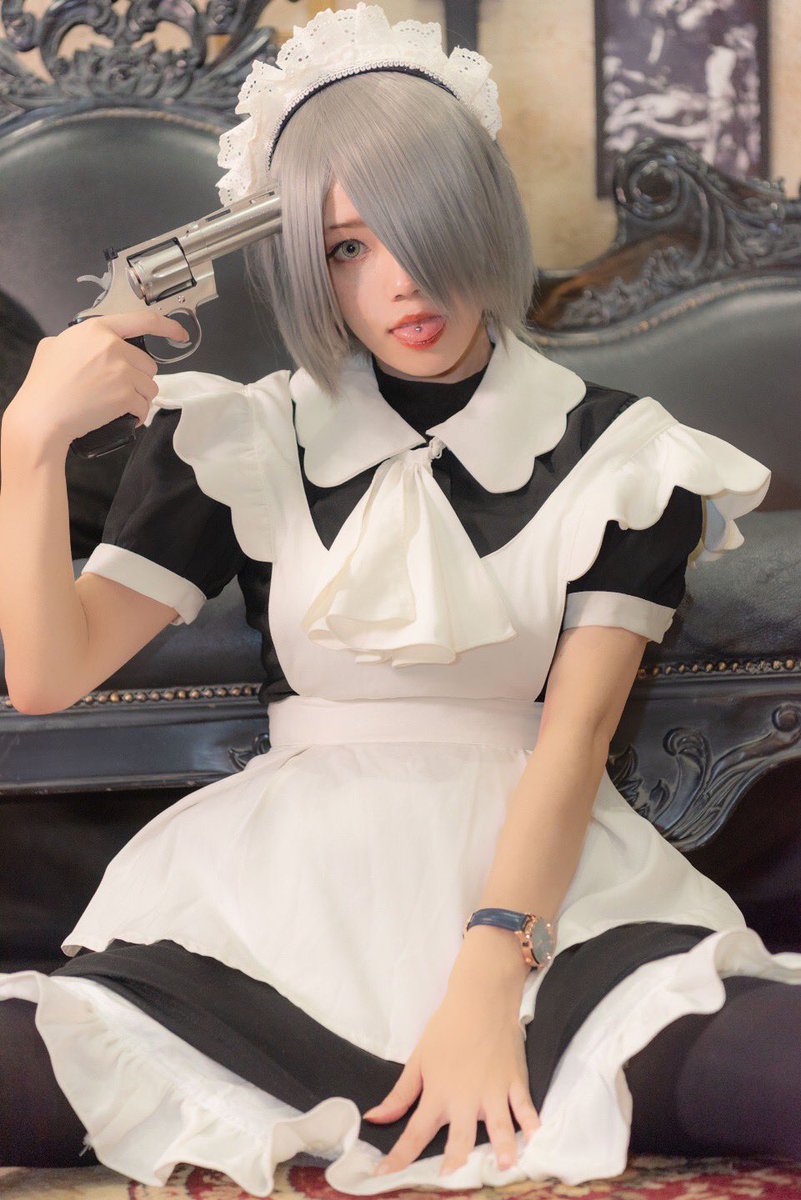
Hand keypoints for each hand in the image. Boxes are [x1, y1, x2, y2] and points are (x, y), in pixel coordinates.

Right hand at [7, 311, 187, 453]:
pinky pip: (144, 406)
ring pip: (150, 386)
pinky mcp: (126, 395)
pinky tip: (122, 416)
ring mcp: (121, 371)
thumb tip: (85, 345)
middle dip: (138, 378)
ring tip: (117, 403)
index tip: (180, 333)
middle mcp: (112, 346)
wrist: (43, 415)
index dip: (168, 326)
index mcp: (96, 329)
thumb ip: (76, 340)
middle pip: (148, 363)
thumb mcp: (53, 346)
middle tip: (117, 389)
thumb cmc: (45, 385)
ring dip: (139, 397)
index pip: (143, 320)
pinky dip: (137, 414)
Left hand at [363, 978, 538, 1177]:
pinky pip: (525, 1106)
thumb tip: (374, 1118)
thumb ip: (399, 1095)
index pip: (415, 1132)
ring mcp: (493, 1090)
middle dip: (455, 1163)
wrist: (480, 999)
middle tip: (449, 1182)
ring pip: (499, 1126)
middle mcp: (465, 1098)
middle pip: (460, 1138)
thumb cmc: (446, 1029)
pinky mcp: (515, 1081)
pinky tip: (536, 1138)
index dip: (399, 1158)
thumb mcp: (418, 1060)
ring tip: (502, 1167)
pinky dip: (532, 1122)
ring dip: (501, 1148)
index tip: (383, 1177)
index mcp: (438, 1093)